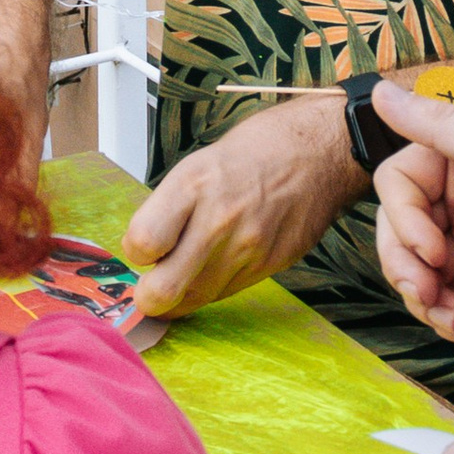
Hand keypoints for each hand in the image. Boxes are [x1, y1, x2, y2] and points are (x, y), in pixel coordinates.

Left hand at [121, 94, 362, 317]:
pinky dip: (214, 286)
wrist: (318, 153)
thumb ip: (170, 209)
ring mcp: (248, 247)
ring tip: (184, 275)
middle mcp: (218, 219)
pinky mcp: (271, 265)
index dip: (135, 251)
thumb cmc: (254, 154)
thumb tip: (145, 252)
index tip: (142, 248)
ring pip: (196, 300)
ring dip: (182, 295)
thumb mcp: (198, 165)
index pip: (141, 243)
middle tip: (148, 292)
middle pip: (164, 289)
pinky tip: (219, 264)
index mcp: (193, 184)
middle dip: (148, 300)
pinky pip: (227, 293)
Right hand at [369, 80, 453, 342]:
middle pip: (398, 232)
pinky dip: (450, 318)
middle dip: (407, 267)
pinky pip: (444, 302)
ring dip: (428, 301)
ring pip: (416, 272)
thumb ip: (438, 123)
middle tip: (430, 294)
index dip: (404, 220)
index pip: (398, 184)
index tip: (433, 249)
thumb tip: (377, 92)